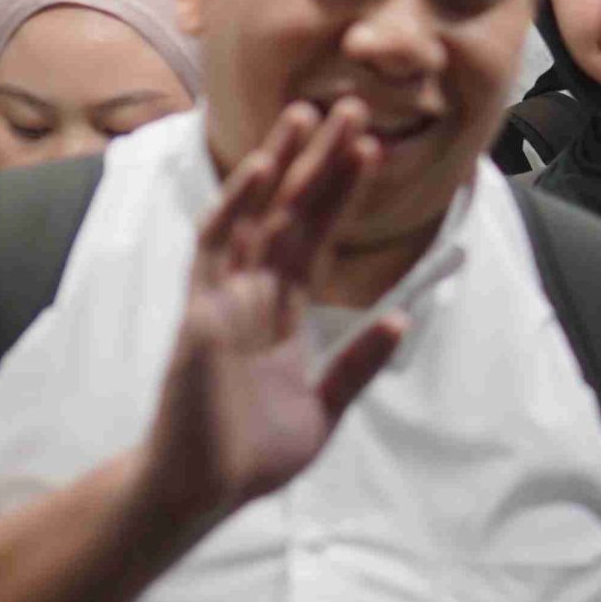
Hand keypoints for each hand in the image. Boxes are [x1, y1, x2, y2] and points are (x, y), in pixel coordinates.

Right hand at [139, 99, 407, 529]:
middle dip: (320, 160)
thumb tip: (401, 319)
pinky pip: (216, 249)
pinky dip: (238, 206)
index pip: (316, 236)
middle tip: (352, 106)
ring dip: (281, 163)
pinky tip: (263, 169)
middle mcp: (251, 293)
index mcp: (281, 311)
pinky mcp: (201, 312)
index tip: (371, 146)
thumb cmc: (250, 455)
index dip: (341, 191)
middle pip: (291, 212)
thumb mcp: (323, 408)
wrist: (199, 495)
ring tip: (308, 113)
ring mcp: (223, 297)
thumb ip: (357, 363)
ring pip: (256, 215)